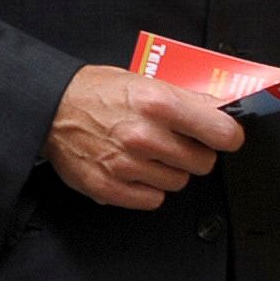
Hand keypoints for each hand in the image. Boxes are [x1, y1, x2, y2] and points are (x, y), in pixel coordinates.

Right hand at [45, 66, 243, 208]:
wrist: (51, 108)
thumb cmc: (97, 91)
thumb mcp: (145, 81)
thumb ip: (183, 99)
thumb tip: (218, 111)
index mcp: (159, 103)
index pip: (221, 132)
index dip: (227, 136)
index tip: (225, 137)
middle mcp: (145, 136)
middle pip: (203, 162)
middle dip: (195, 153)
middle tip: (179, 143)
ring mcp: (127, 165)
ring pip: (178, 182)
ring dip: (170, 171)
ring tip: (150, 154)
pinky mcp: (110, 188)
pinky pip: (153, 199)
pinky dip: (148, 188)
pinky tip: (136, 170)